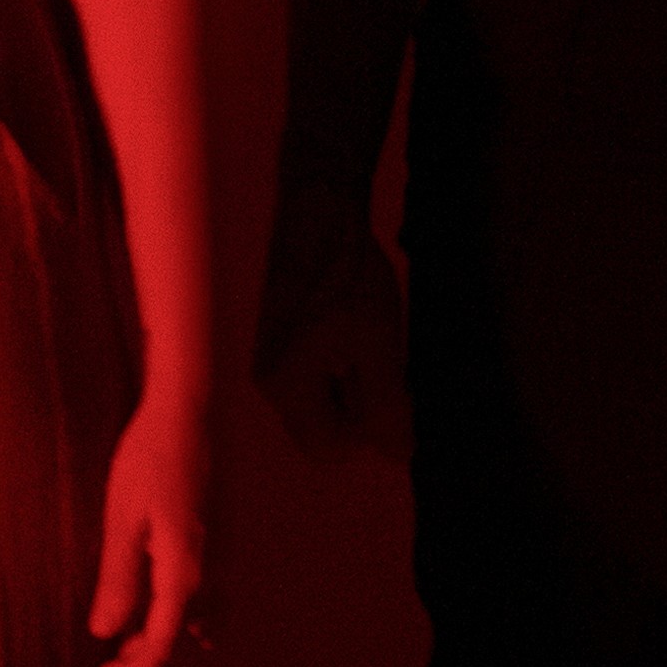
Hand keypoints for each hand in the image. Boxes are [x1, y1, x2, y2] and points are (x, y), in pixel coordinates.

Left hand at [90, 396, 214, 666]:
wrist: (195, 408)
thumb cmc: (150, 458)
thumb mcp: (122, 520)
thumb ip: (118, 580)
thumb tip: (107, 633)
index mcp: (184, 571)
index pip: (162, 644)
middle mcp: (213, 569)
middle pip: (184, 635)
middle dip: (145, 659)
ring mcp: (223, 551)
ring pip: (202, 615)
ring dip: (167, 635)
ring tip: (128, 643)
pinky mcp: (222, 534)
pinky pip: (209, 591)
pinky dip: (183, 611)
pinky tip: (158, 602)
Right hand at [261, 244, 412, 462]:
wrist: (318, 210)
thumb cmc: (348, 279)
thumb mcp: (378, 347)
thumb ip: (386, 406)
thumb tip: (399, 457)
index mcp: (284, 388)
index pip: (327, 449)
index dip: (369, 433)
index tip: (397, 396)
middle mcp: (266, 379)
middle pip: (321, 424)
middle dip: (361, 406)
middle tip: (390, 363)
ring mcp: (269, 355)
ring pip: (320, 395)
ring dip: (354, 380)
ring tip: (376, 340)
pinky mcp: (277, 333)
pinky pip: (313, 369)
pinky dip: (342, 358)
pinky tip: (361, 325)